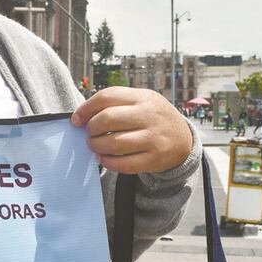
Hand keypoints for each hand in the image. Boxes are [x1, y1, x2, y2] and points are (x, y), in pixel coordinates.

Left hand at [71, 87, 193, 173]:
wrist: (184, 139)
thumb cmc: (153, 118)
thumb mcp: (141, 101)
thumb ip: (115, 103)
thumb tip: (82, 115)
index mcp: (143, 97)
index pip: (107, 96)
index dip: (86, 109)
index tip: (77, 120)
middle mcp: (149, 116)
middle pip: (107, 119)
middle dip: (91, 128)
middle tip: (89, 134)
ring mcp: (153, 138)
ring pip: (113, 143)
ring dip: (96, 146)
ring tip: (95, 145)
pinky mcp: (154, 159)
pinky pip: (124, 164)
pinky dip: (108, 162)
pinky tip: (104, 158)